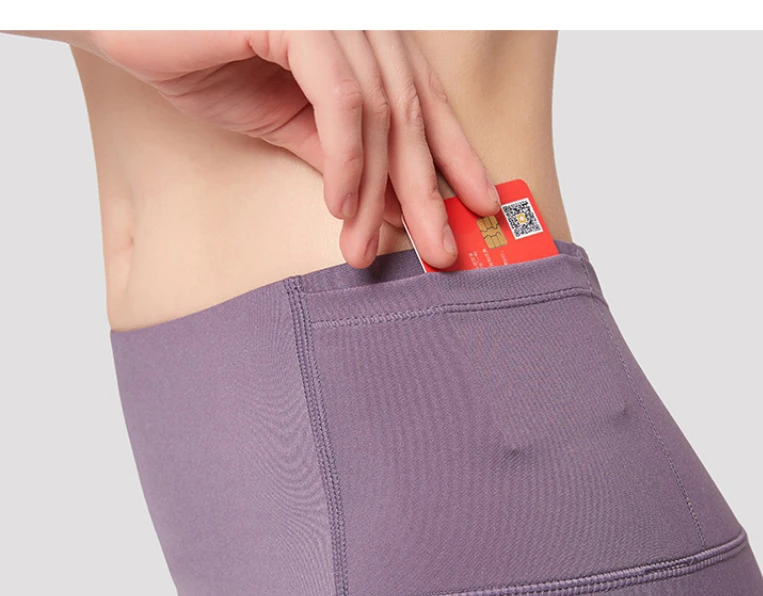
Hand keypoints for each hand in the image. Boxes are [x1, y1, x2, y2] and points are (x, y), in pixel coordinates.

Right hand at [87, 30, 500, 267]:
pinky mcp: (298, 22)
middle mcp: (360, 23)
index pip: (423, 103)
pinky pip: (339, 100)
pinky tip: (340, 207)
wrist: (133, 24)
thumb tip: (389, 205)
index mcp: (365, 41)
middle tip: (443, 252)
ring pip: (379, 115)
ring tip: (367, 250)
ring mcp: (333, 18)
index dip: (455, 156)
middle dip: (428, 190)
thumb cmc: (211, 62)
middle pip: (411, 114)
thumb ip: (343, 156)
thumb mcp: (290, 123)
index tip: (476, 207)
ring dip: (377, 193)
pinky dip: (347, 158)